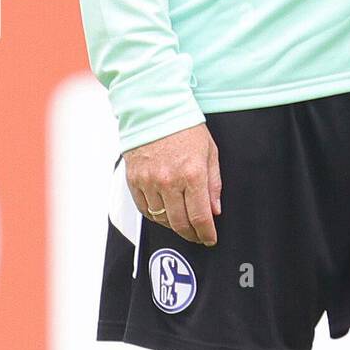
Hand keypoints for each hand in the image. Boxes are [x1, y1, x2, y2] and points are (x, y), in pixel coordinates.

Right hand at [124, 123, 221, 246]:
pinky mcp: (134, 181)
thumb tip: (214, 210)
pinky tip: (165, 214)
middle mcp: (169, 181)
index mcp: (192, 174)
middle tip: (198, 236)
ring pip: (161, 219)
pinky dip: (156, 216)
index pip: (200, 216)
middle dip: (191, 235)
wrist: (156, 111)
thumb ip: (213, 183)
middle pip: (180, 223)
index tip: (210, 238)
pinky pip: (144, 209)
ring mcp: (149, 182)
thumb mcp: (210, 152)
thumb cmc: (186, 128)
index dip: (206, 233)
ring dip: (174, 226)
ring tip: (183, 225)